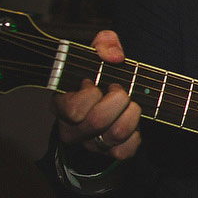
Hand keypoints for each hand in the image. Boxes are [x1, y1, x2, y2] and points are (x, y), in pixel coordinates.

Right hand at [52, 30, 141, 160]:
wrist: (108, 98)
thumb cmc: (99, 76)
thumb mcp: (98, 52)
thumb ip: (105, 43)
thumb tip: (114, 56)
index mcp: (61, 105)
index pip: (74, 110)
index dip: (91, 94)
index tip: (96, 82)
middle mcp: (72, 129)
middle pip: (97, 122)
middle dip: (118, 100)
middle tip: (120, 90)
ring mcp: (91, 144)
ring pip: (114, 135)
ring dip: (131, 115)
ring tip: (130, 103)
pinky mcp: (110, 153)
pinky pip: (125, 151)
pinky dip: (135, 136)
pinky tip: (132, 122)